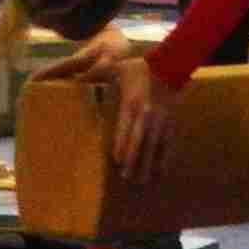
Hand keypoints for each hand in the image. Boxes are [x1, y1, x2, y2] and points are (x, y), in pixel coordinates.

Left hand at [34, 28, 173, 176]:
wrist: (169, 67)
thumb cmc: (138, 69)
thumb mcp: (117, 68)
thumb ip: (98, 74)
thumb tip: (78, 79)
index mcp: (132, 103)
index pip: (126, 125)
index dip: (122, 142)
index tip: (117, 160)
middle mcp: (147, 114)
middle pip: (141, 140)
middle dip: (135, 159)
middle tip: (127, 178)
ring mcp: (160, 121)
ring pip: (155, 146)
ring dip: (150, 164)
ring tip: (143, 182)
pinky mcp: (170, 124)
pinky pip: (167, 145)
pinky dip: (164, 159)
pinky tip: (162, 173)